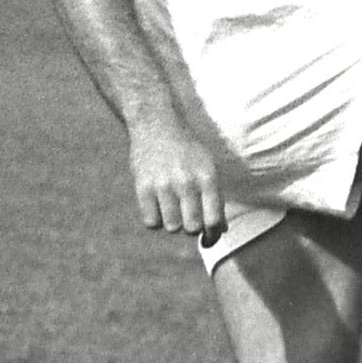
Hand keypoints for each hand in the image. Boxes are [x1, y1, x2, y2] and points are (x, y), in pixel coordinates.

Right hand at [126, 115, 226, 240]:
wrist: (157, 124)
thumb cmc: (188, 150)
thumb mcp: (209, 167)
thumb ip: (216, 199)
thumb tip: (219, 231)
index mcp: (208, 177)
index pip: (213, 220)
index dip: (211, 235)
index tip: (207, 238)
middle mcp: (186, 181)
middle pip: (191, 227)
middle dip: (191, 227)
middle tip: (187, 216)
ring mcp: (163, 184)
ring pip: (171, 227)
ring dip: (173, 222)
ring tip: (172, 207)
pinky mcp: (142, 186)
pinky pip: (151, 222)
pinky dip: (155, 219)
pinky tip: (158, 205)